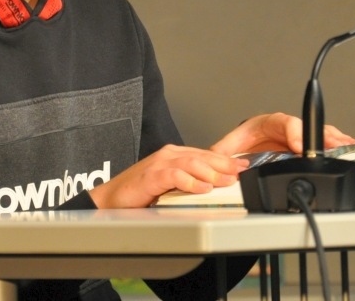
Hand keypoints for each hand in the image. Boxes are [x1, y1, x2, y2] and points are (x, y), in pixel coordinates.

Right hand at [87, 144, 248, 208]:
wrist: (111, 200)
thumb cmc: (138, 194)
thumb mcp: (169, 186)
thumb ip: (188, 182)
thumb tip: (212, 187)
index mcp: (173, 155)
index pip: (205, 154)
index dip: (225, 159)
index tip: (243, 165)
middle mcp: (168, 155)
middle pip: (202, 155)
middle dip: (224, 163)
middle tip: (241, 171)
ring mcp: (159, 163)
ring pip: (191, 163)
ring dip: (212, 172)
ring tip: (227, 181)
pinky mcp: (151, 176)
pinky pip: (175, 176)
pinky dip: (191, 182)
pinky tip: (203, 188)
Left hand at [209, 113, 354, 155]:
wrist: (254, 139)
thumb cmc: (248, 138)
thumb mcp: (233, 143)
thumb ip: (222, 151)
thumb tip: (212, 159)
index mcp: (270, 123)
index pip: (283, 123)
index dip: (293, 132)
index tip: (299, 145)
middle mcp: (289, 127)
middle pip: (308, 127)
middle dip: (320, 135)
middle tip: (332, 146)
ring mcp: (302, 135)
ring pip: (321, 133)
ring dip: (335, 140)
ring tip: (349, 146)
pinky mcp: (311, 144)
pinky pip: (328, 142)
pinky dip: (341, 145)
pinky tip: (353, 149)